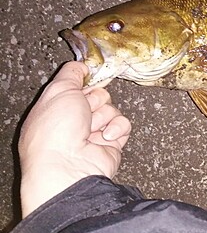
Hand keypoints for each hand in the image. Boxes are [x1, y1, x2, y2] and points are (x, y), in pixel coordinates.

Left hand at [18, 61, 130, 216]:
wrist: (70, 166)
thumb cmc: (56, 133)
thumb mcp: (59, 90)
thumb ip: (71, 73)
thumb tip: (81, 66)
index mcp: (57, 108)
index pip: (79, 86)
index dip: (85, 84)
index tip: (87, 83)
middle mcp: (74, 122)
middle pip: (98, 96)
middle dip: (95, 101)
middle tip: (85, 112)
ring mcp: (93, 134)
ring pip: (112, 109)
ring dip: (105, 116)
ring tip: (93, 129)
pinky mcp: (111, 144)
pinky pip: (123, 125)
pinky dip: (117, 128)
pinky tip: (105, 136)